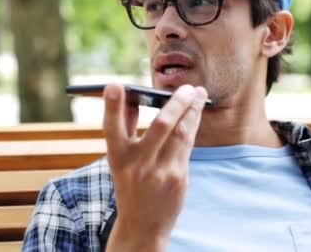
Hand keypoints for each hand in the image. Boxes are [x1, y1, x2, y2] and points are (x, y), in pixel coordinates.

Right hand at [103, 84, 207, 250]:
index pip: (111, 128)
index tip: (113, 85)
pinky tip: (197, 113)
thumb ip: (126, 128)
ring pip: (181, 133)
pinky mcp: (178, 178)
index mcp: (117, 158)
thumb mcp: (120, 160)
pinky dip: (193, 125)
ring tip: (199, 94)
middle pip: (160, 126)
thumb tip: (133, 95)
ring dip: (192, 110)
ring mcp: (160, 172)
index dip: (111, 106)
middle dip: (176, 103)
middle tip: (187, 87)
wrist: (143, 225)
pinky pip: (188, 144)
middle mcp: (138, 165)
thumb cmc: (131, 184)